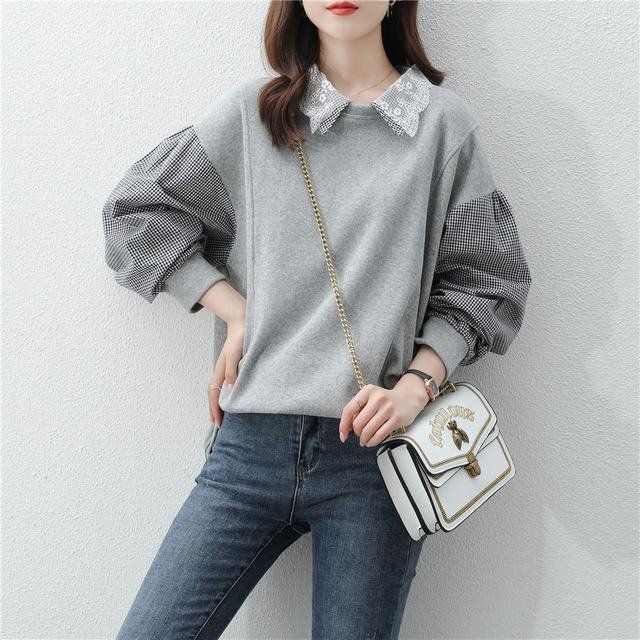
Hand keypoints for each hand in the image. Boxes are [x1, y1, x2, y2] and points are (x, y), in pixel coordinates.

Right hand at [207, 311, 245, 426]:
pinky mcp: (231, 364)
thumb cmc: (239, 338)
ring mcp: (225, 368)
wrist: (241, 322)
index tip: (218, 422)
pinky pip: (224, 383)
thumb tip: (229, 390)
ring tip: (220, 413)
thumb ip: (232, 371)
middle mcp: (221, 371)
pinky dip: (223, 393)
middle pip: (213, 394)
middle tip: (217, 423)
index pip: (214, 394)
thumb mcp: (236, 355)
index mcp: (221, 371)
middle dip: (213, 409)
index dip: (215, 409)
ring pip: (217, 389)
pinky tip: (229, 396)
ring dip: (217, 402)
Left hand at [338, 378, 430, 447]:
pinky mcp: (397, 418)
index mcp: (368, 391)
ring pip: (368, 430)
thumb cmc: (384, 401)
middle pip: (358, 423)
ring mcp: (388, 408)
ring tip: (364, 441)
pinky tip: (371, 442)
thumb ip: (358, 409)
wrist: (409, 398)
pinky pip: (380, 435)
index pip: (349, 409)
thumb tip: (346, 428)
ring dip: (363, 439)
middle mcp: (378, 398)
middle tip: (359, 435)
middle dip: (356, 433)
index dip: (343, 425)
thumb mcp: (370, 398)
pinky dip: (372, 441)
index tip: (343, 435)